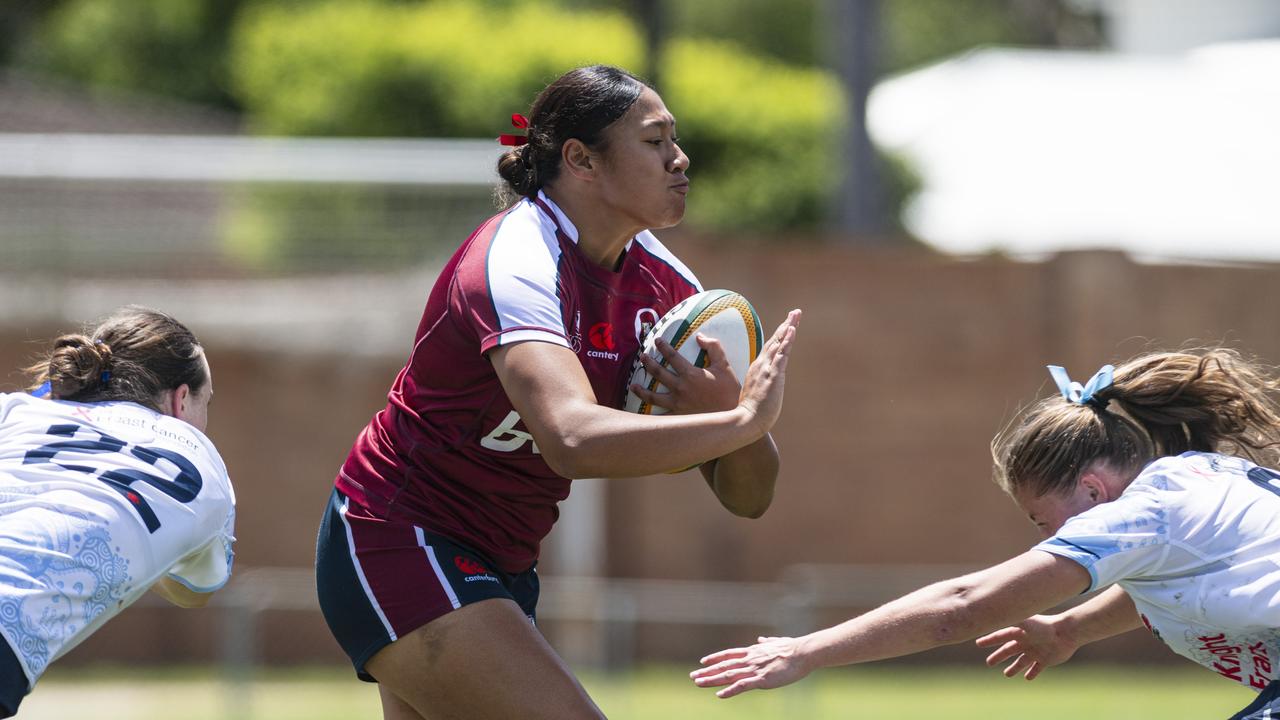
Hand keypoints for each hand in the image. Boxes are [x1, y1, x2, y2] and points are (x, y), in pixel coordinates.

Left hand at [630, 334, 740, 414]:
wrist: (731, 415)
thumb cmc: (729, 390)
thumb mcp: (724, 366)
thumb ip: (713, 348)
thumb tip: (700, 336)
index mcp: (690, 374)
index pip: (672, 356)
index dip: (663, 347)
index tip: (657, 340)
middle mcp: (680, 388)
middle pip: (658, 373)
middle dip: (648, 363)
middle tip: (642, 357)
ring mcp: (677, 404)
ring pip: (653, 396)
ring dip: (641, 390)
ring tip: (633, 385)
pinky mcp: (678, 416)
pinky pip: (661, 415)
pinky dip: (651, 415)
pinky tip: (643, 414)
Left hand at [690, 635, 812, 698]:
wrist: (802, 652)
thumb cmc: (792, 648)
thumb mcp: (777, 642)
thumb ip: (767, 642)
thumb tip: (761, 639)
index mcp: (753, 651)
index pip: (729, 654)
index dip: (715, 658)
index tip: (703, 661)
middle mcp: (749, 659)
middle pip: (724, 665)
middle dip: (707, 671)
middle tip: (693, 676)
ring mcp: (754, 669)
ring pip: (728, 675)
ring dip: (712, 680)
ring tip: (698, 683)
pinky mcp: (761, 679)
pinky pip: (742, 686)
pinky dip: (729, 691)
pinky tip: (719, 695)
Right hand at [736, 310, 800, 434]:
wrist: (748, 420)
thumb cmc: (751, 411)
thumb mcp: (756, 392)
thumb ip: (760, 384)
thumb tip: (764, 385)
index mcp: (758, 368)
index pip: (771, 348)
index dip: (780, 335)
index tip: (787, 324)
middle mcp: (762, 365)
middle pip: (776, 340)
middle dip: (786, 325)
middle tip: (795, 312)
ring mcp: (767, 369)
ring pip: (779, 343)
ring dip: (788, 327)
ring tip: (795, 314)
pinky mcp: (773, 375)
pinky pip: (781, 354)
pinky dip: (786, 341)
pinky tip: (791, 330)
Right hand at [975, 615, 1078, 680]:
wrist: (1066, 634)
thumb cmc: (1044, 626)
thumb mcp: (1025, 622)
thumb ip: (1011, 620)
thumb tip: (994, 615)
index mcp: (1018, 633)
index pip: (1000, 637)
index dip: (989, 641)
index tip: (978, 643)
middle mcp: (1025, 642)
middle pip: (1008, 651)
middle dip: (998, 657)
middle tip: (989, 663)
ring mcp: (1035, 651)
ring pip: (1021, 661)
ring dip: (1014, 668)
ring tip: (1007, 674)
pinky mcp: (1045, 660)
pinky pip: (1037, 668)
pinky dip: (1032, 673)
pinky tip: (1028, 678)